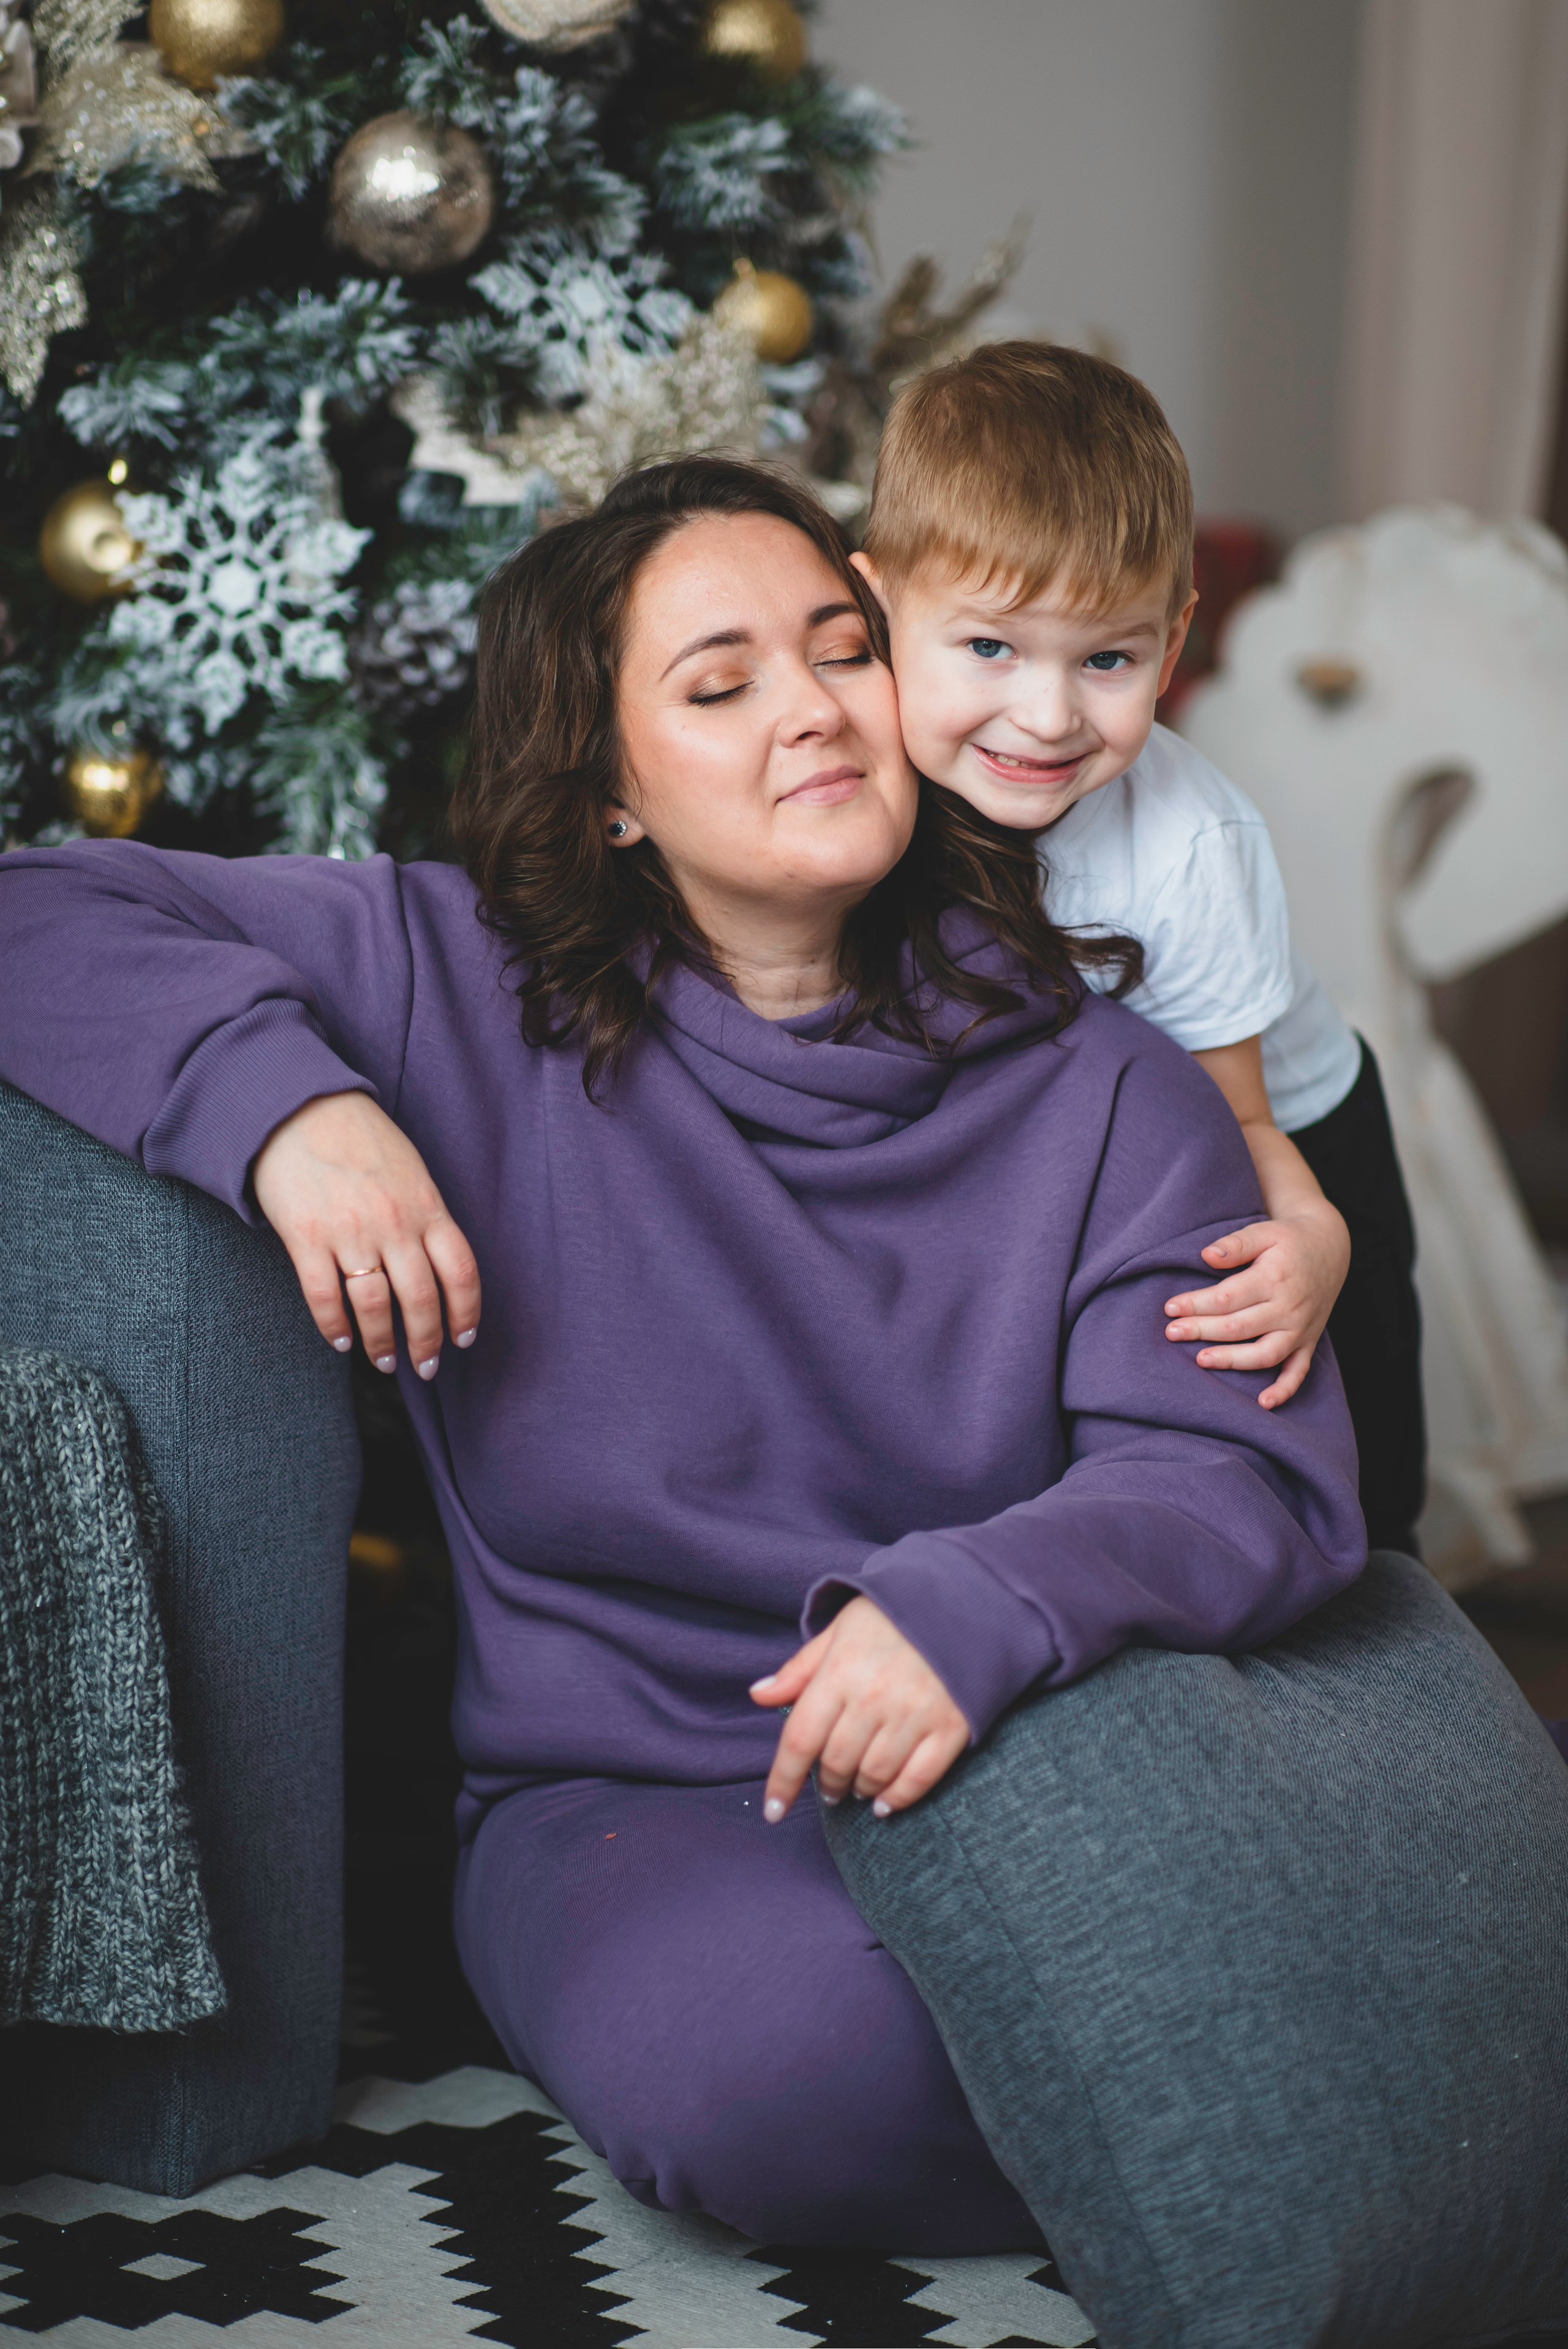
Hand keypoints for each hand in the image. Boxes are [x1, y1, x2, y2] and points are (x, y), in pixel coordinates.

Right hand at [252, 1090, 480, 1379]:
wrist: (299, 1109)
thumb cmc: (360, 1139)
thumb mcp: (410, 1171)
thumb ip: (425, 1217)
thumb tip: (435, 1268)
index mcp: (427, 1206)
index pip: (461, 1273)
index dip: (466, 1313)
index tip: (464, 1338)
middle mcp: (395, 1224)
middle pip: (421, 1299)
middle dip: (426, 1343)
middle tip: (425, 1366)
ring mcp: (350, 1232)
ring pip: (375, 1306)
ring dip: (381, 1343)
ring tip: (385, 1362)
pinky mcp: (307, 1238)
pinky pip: (325, 1297)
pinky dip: (335, 1327)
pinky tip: (342, 1341)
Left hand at [750, 1595, 968, 1822]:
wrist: (960, 1601)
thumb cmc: (891, 1617)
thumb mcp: (838, 1631)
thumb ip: (799, 1669)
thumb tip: (758, 1695)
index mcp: (841, 1671)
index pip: (800, 1738)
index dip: (783, 1780)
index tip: (773, 1811)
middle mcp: (874, 1696)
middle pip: (836, 1761)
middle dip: (826, 1783)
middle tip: (827, 1787)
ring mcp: (914, 1714)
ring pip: (874, 1774)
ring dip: (859, 1790)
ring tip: (855, 1789)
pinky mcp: (950, 1727)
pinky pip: (919, 1778)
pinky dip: (898, 1798)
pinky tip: (885, 1804)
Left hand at [1163, 1200, 1349, 1408]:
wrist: (1331, 1249)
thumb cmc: (1289, 1240)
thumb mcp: (1264, 1231)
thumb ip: (1236, 1244)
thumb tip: (1206, 1256)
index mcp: (1275, 1278)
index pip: (1228, 1297)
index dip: (1196, 1304)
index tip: (1170, 1308)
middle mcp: (1289, 1307)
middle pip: (1239, 1327)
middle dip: (1202, 1331)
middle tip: (1171, 1333)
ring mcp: (1300, 1329)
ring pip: (1264, 1354)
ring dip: (1232, 1361)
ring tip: (1200, 1360)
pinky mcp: (1309, 1342)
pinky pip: (1299, 1372)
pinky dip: (1284, 1390)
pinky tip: (1263, 1403)